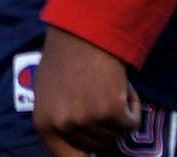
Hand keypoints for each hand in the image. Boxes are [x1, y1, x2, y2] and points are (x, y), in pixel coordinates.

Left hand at [32, 26, 138, 155]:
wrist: (82, 32)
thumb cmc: (64, 58)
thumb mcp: (48, 93)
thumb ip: (57, 120)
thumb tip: (72, 145)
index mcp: (44, 124)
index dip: (82, 154)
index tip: (90, 151)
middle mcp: (64, 126)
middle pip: (96, 146)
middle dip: (103, 126)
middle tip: (99, 98)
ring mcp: (87, 120)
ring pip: (115, 135)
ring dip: (118, 114)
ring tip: (107, 87)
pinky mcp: (111, 112)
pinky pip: (131, 123)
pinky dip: (132, 107)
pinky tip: (122, 87)